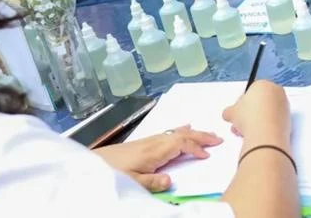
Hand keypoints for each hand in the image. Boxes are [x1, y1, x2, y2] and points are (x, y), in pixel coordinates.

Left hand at [94, 126, 222, 191]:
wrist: (91, 164)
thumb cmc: (112, 173)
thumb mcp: (132, 183)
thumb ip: (152, 182)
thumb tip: (171, 181)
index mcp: (154, 151)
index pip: (181, 145)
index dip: (197, 148)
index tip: (208, 155)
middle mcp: (154, 142)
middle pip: (182, 135)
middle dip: (201, 136)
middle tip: (219, 139)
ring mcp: (149, 140)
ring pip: (177, 132)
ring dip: (194, 133)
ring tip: (208, 134)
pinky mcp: (144, 142)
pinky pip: (169, 132)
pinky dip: (181, 130)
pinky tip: (184, 127)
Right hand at [223, 80, 290, 143]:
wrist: (266, 134)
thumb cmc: (249, 117)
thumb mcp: (232, 112)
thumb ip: (230, 111)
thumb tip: (229, 114)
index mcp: (263, 84)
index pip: (250, 91)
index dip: (241, 104)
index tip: (238, 113)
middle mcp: (276, 91)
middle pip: (260, 101)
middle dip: (249, 112)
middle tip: (241, 123)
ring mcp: (284, 104)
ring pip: (267, 111)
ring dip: (256, 120)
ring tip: (246, 131)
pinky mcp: (288, 117)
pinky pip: (274, 119)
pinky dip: (266, 125)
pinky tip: (258, 134)